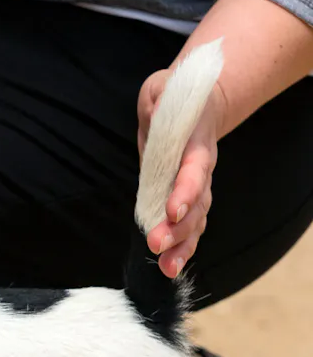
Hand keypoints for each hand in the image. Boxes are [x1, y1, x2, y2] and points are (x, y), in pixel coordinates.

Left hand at [136, 69, 227, 278]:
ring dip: (182, 245)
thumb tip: (155, 110)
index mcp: (196, 145)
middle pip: (197, 204)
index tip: (171, 211)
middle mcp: (200, 171)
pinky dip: (181, 247)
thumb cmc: (175, 97)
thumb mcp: (163, 88)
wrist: (195, 106)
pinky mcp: (185, 199)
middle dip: (179, 227)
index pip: (194, 171)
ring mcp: (196, 187)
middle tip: (157, 245)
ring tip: (166, 268)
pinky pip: (188, 226)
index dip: (185, 192)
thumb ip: (159, 99)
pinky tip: (168, 267)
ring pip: (196, 221)